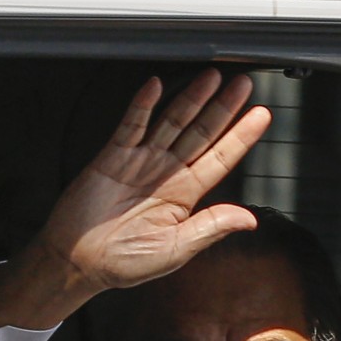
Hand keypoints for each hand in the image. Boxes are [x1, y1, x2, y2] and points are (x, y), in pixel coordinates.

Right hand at [0, 69, 271, 328]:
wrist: (79, 262)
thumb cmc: (125, 262)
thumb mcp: (175, 250)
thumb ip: (210, 229)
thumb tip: (249, 220)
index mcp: (185, 196)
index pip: (220, 159)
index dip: (241, 137)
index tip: (261, 116)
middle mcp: (166, 173)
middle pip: (202, 133)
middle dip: (223, 108)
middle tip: (244, 84)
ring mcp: (140, 161)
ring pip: (172, 122)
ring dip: (191, 98)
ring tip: (211, 77)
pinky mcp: (112, 157)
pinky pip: (131, 125)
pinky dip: (142, 106)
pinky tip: (156, 86)